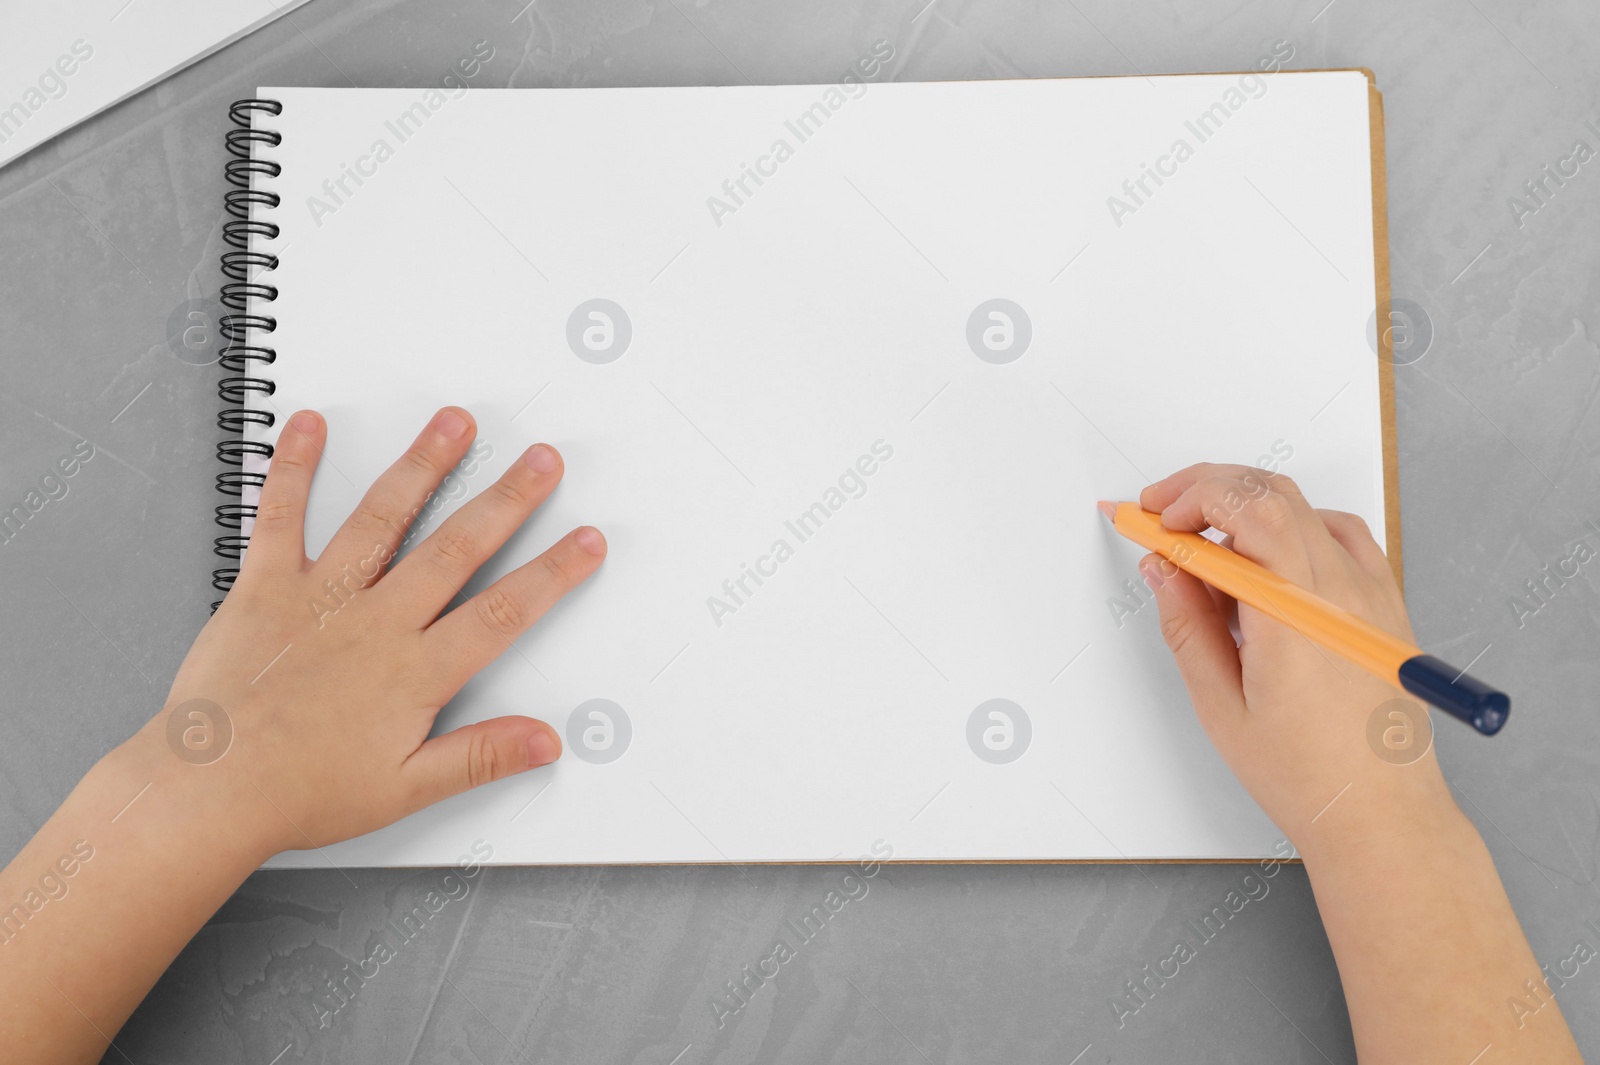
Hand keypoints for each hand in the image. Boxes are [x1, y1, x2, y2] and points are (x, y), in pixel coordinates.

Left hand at [124, 407, 605, 859]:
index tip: (585, 542)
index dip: (551, 575)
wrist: (209, 791)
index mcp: (413, 671)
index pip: (501, 613)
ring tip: (455, 424)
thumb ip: (480, 756)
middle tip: (541, 462)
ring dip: (423, 465)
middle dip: (506, 500)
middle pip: (456, 550)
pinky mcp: (265, 587)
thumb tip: (544, 741)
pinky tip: (308, 427)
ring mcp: (321, 598)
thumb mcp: (405, 789)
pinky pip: (281, 517)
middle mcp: (374, 623)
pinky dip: (294, 470)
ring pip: (384, 518)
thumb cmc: (299, 793)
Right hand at [1137, 463, 1452, 857]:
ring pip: (1305, 507)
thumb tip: (1165, 571)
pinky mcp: (1385, 604)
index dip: (1186, 498)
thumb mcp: (1221, 704)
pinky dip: (1294, 526)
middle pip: (1271, 495)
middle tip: (1165, 513)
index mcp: (1295, 613)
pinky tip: (1266, 557)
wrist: (1381, 815)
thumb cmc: (1310, 776)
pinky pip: (1340, 534)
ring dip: (1248, 506)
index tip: (1149, 515)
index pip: (1241, 511)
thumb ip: (1188, 626)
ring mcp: (1371, 594)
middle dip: (1207, 490)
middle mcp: (1341, 591)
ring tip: (1208, 540)